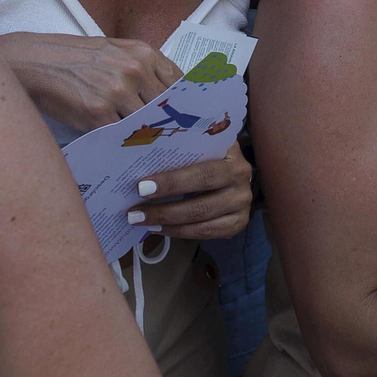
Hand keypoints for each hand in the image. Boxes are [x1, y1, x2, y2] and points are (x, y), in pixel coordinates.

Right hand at [0, 31, 179, 132]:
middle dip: (170, 125)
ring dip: (147, 138)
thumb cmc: (74, 57)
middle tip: (175, 141)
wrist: (36, 62)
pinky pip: (121, 135)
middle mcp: (134, 71)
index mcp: (143, 53)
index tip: (191, 118)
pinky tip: (124, 150)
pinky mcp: (98, 113)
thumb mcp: (114, 51)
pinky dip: (123, 143)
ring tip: (150, 150)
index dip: (187, 104)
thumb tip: (168, 95)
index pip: (180, 83)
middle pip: (167, 108)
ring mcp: (117, 93)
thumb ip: (142, 68)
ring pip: (146, 124)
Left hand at [127, 142, 252, 240]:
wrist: (235, 166)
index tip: (142, 187)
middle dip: (164, 210)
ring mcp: (242, 205)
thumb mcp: (201, 142)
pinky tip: (160, 229)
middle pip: (200, 204)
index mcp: (232, 156)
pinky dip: (181, 233)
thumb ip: (181, 145)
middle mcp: (241, 181)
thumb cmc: (209, 150)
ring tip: (142, 221)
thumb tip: (142, 153)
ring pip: (202, 221)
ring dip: (168, 224)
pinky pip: (207, 234)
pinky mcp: (239, 223)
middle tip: (134, 213)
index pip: (201, 173)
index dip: (172, 182)